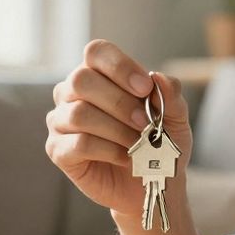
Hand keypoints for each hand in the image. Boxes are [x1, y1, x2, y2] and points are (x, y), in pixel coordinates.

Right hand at [45, 40, 192, 215]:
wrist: (152, 182)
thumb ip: (171, 96)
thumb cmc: (160, 143)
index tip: (145, 88)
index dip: (119, 66)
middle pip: (81, 80)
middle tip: (144, 122)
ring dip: (116, 130)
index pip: (96, 52)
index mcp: (98, 74)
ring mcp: (60, 120)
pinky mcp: (58, 150)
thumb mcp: (176, 119)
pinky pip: (78, 143)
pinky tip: (125, 157)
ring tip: (139, 144)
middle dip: (119, 102)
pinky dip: (108, 150)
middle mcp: (72, 92)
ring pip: (79, 113)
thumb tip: (158, 77)